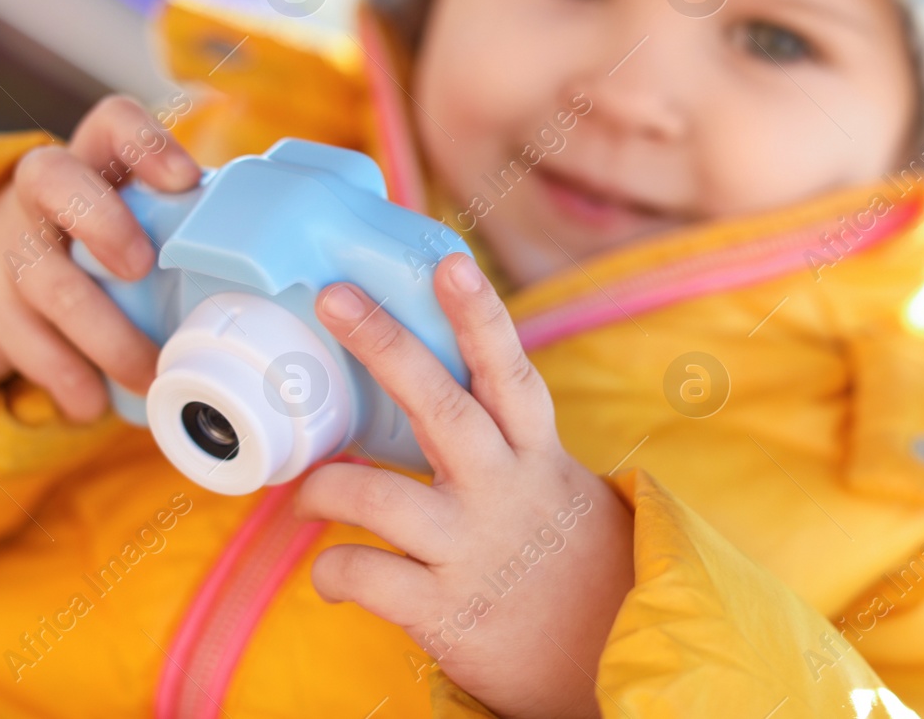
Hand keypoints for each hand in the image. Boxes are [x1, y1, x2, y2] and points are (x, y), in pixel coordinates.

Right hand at [0, 95, 200, 421]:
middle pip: (50, 178)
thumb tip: (294, 267)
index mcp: (93, 163)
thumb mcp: (126, 217)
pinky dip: (68, 381)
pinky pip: (25, 347)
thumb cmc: (94, 247)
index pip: (112, 122)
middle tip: (142, 267)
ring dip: (106, 336)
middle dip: (102, 221)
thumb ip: (183, 224)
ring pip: (48, 283)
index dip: (145, 142)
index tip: (186, 181)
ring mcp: (6, 251)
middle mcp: (40, 197)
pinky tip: (95, 403)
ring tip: (151, 375)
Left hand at [296, 252, 633, 718]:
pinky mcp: (446, 611)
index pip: (508, 372)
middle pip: (442, 405)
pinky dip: (333, 573)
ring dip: (328, 486)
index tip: (450, 262)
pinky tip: (332, 574)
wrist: (617, 662)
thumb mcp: (556, 487)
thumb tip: (437, 377)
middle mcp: (505, 492)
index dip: (479, 315)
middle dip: (385, 345)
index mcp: (536, 456)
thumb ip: (505, 440)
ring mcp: (473, 551)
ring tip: (307, 491)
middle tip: (336, 297)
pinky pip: (365, 577)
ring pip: (380, 498)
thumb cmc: (572, 562)